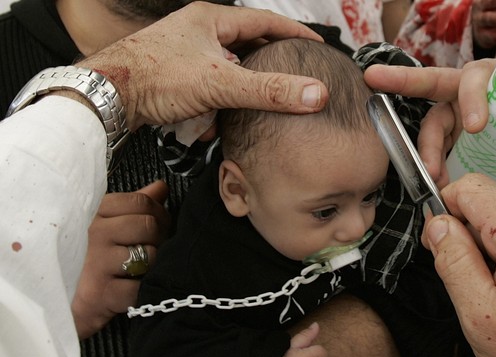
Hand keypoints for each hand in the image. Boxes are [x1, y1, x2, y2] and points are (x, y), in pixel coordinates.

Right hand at [71, 181, 169, 338]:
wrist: (73, 303)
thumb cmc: (100, 258)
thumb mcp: (115, 224)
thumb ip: (139, 204)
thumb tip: (161, 186)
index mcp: (99, 212)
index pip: (142, 201)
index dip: (158, 214)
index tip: (152, 228)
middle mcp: (95, 232)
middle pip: (148, 225)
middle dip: (158, 240)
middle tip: (149, 251)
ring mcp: (96, 262)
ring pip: (149, 255)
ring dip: (152, 267)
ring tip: (139, 271)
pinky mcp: (100, 293)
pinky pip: (140, 287)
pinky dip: (142, 291)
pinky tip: (132, 290)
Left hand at [78, 3, 328, 130]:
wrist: (106, 97)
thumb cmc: (152, 77)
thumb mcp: (220, 83)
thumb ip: (268, 90)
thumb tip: (314, 93)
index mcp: (210, 20)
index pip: (264, 21)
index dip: (293, 32)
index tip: (314, 43)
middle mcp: (198, 33)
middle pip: (246, 47)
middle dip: (265, 67)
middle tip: (288, 79)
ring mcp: (185, 55)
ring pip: (226, 72)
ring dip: (237, 93)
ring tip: (250, 107)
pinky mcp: (174, 78)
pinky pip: (206, 90)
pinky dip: (213, 107)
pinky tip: (212, 123)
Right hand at [364, 59, 495, 187]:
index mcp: (491, 79)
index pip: (475, 78)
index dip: (472, 98)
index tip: (475, 127)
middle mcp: (464, 93)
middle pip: (431, 85)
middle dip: (402, 80)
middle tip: (385, 88)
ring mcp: (451, 117)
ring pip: (430, 125)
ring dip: (426, 150)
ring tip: (432, 176)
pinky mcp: (445, 140)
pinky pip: (431, 150)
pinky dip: (428, 167)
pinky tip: (431, 184)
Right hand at [421, 173, 495, 356]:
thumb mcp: (480, 316)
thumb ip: (454, 262)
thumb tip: (437, 225)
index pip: (472, 188)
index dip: (444, 209)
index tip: (436, 242)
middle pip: (486, 204)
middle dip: (463, 236)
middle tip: (462, 280)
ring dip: (482, 251)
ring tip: (489, 293)